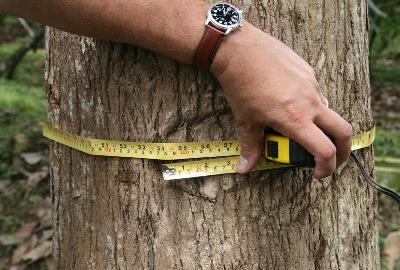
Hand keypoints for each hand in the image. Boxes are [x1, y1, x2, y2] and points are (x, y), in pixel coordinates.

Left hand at [211, 23, 352, 178]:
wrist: (239, 50)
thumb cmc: (241, 86)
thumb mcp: (246, 120)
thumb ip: (250, 146)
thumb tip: (244, 168)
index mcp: (296, 119)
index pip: (325, 150)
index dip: (327, 167)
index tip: (318, 174)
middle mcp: (309, 102)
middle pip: (343, 131)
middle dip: (343, 151)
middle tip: (332, 159)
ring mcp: (311, 84)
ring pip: (327, 110)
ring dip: (320, 124)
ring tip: (299, 127)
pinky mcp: (307, 70)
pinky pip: (315, 92)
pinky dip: (309, 104)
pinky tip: (290, 102)